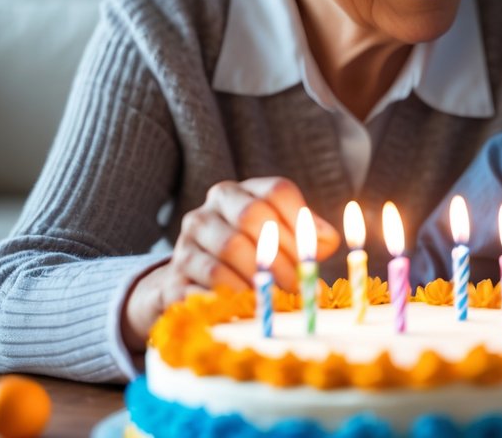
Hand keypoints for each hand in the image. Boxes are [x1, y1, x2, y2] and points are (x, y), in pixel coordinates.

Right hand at [122, 177, 339, 349]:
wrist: (192, 286)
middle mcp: (209, 209)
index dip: (301, 221)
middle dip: (284, 253)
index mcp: (239, 193)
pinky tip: (253, 309)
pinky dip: (237, 297)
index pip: (277, 191)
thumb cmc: (250, 260)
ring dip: (263, 277)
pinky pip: (208, 283)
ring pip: (230, 248)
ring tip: (281, 299)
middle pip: (253, 215)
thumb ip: (309, 237)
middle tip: (301, 285)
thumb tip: (327, 240)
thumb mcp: (281, 242)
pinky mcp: (174, 274)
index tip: (316, 253)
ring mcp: (187, 240)